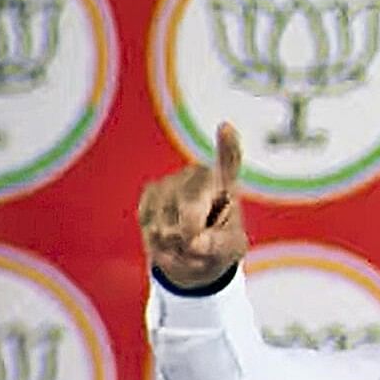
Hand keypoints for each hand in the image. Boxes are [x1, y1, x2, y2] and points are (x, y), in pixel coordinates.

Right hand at [138, 122, 247, 288]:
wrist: (192, 252)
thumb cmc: (219, 245)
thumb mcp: (230, 249)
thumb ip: (218, 246)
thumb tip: (194, 242)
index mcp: (226, 184)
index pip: (230, 162)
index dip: (228, 145)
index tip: (226, 128)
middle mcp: (199, 175)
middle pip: (190, 205)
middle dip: (192, 233)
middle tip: (199, 247)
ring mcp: (172, 180)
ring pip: (166, 222)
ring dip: (175, 244)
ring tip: (187, 243)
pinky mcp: (151, 191)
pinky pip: (149, 223)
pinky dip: (158, 242)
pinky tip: (169, 239)